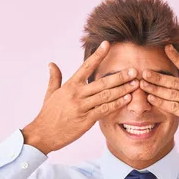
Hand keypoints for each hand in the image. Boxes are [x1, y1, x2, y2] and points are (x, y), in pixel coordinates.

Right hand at [22, 41, 138, 154]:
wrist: (43, 134)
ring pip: (106, 96)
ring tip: (135, 84)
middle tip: (134, 71)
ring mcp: (82, 107)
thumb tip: (51, 64)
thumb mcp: (50, 94)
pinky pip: (104, 110)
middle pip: (102, 82)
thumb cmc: (48, 114)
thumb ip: (54, 78)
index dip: (97, 55)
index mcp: (70, 86)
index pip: (86, 66)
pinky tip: (127, 99)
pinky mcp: (86, 120)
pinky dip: (117, 104)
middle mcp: (77, 94)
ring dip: (123, 89)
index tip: (107, 44)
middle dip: (120, 76)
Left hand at [140, 44, 178, 146]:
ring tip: (143, 85)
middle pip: (175, 81)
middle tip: (144, 72)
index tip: (166, 48)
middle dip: (158, 77)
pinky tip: (152, 99)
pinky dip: (162, 103)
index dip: (176, 58)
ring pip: (172, 93)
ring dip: (156, 89)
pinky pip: (174, 107)